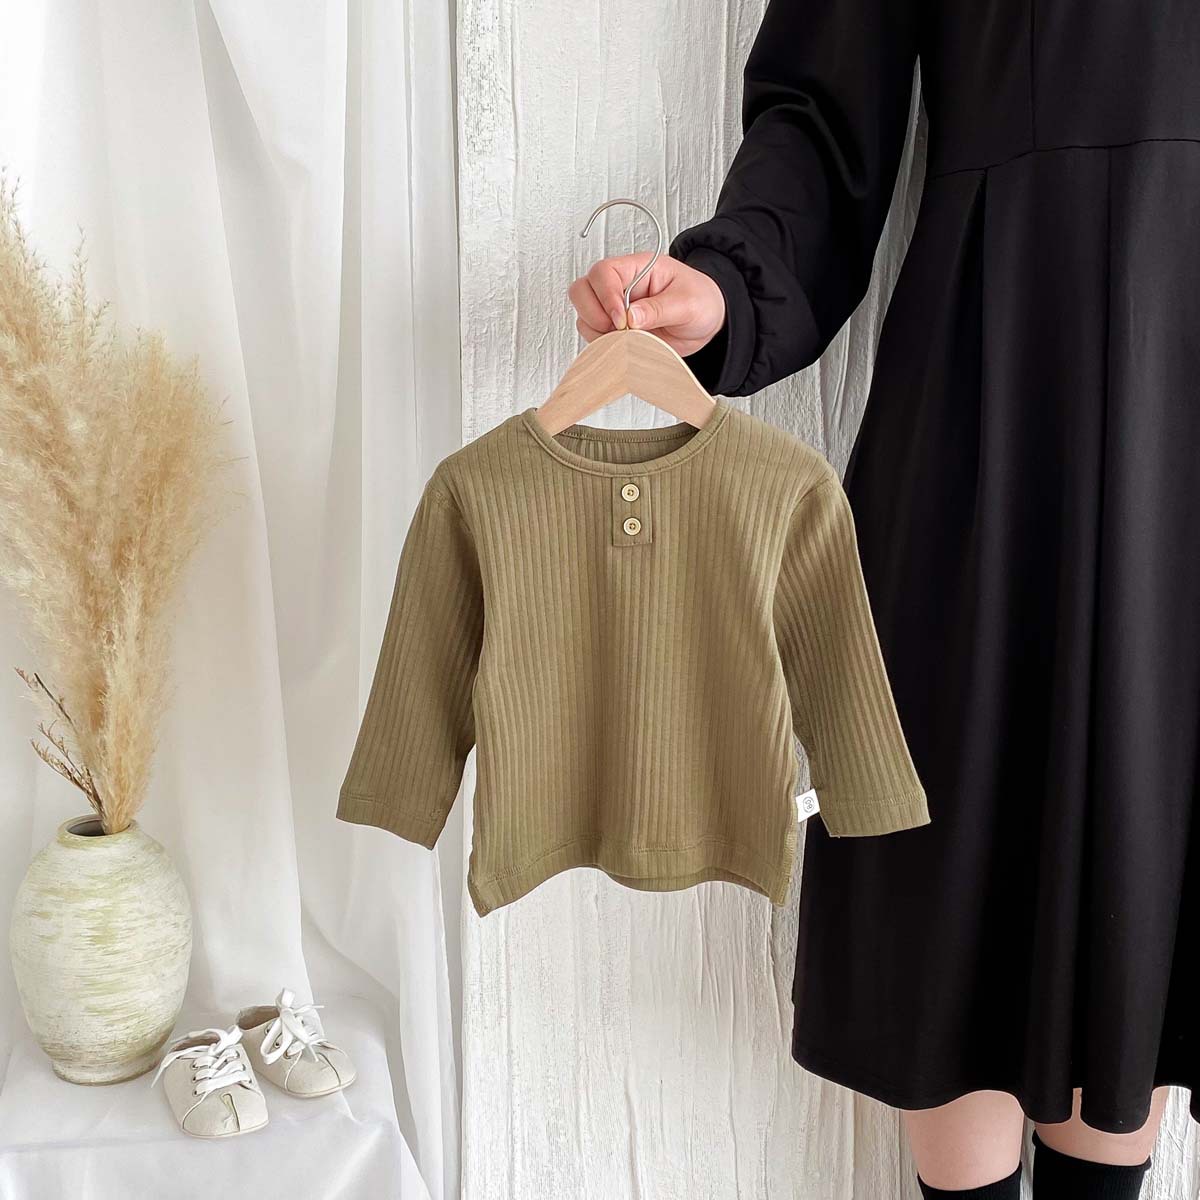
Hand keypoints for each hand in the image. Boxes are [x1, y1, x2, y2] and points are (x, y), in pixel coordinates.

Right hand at [568, 252, 725, 358]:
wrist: (707, 322)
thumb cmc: (700, 301)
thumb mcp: (688, 303)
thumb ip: (658, 309)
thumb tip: (630, 317)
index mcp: (637, 268)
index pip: (603, 273)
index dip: (606, 297)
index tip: (621, 320)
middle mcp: (620, 286)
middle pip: (582, 290)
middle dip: (593, 314)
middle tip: (617, 330)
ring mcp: (613, 308)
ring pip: (584, 315)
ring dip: (598, 332)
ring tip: (626, 339)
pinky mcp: (614, 329)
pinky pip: (593, 335)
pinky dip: (602, 345)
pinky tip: (623, 346)